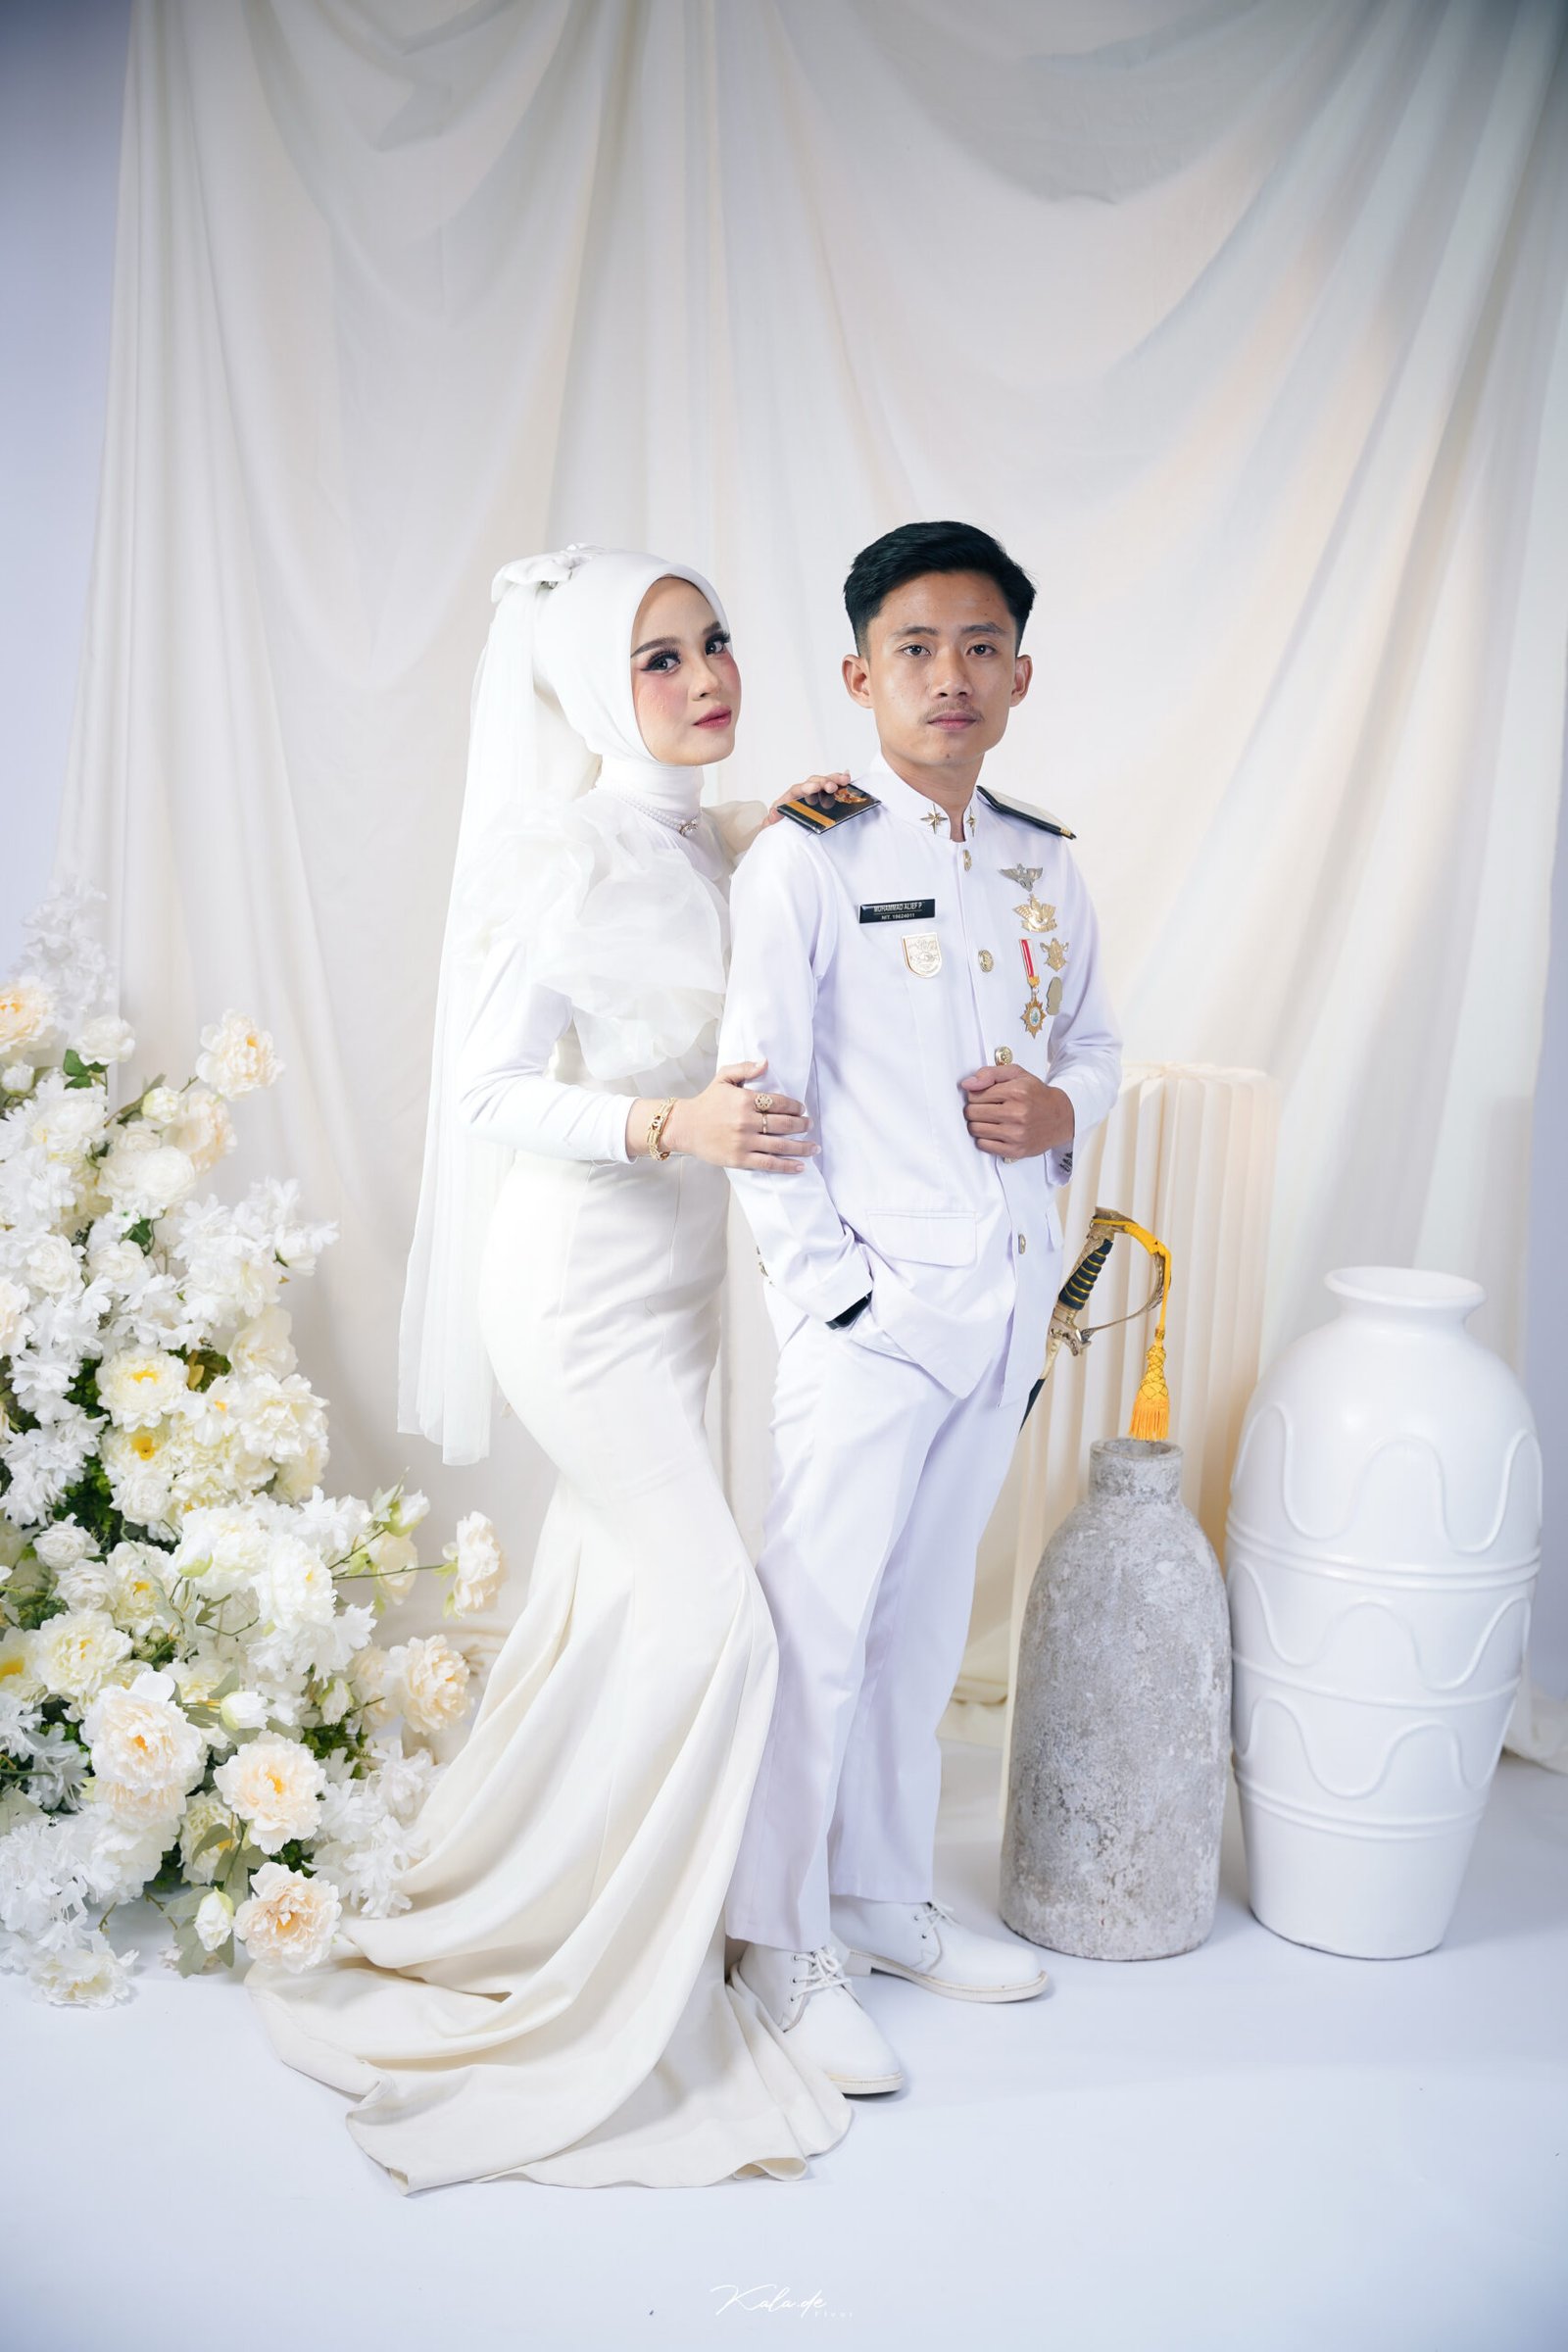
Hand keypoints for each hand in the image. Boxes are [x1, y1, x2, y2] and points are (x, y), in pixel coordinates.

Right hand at [664, 1060, 816, 1171]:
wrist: (684, 1127)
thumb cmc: (706, 1102)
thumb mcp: (723, 1079)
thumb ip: (745, 1069)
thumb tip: (766, 1063)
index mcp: (745, 1100)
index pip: (779, 1103)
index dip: (795, 1106)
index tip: (802, 1109)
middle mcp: (746, 1121)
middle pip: (784, 1124)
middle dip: (802, 1125)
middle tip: (809, 1125)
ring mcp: (744, 1141)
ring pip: (780, 1145)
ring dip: (801, 1147)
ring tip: (813, 1147)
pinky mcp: (740, 1158)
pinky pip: (769, 1163)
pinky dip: (787, 1165)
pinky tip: (800, 1166)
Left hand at [762, 771, 855, 825]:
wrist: (782, 833)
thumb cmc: (779, 827)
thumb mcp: (772, 826)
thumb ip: (770, 821)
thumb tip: (773, 813)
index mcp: (789, 799)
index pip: (797, 789)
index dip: (807, 788)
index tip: (816, 788)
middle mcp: (801, 794)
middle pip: (813, 783)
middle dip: (823, 783)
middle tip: (832, 787)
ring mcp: (813, 795)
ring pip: (824, 783)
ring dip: (834, 780)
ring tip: (845, 780)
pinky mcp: (822, 799)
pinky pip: (831, 788)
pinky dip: (839, 783)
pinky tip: (847, 780)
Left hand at [959, 1067, 1073, 1160]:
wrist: (1061, 1117)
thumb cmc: (1036, 1095)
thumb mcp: (1017, 1074)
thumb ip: (990, 1073)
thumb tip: (967, 1084)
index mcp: (1016, 1092)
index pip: (975, 1095)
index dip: (975, 1095)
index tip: (984, 1096)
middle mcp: (1017, 1114)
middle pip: (972, 1113)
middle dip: (974, 1109)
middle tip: (985, 1108)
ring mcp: (1016, 1134)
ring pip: (975, 1129)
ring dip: (977, 1124)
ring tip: (990, 1120)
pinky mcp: (1015, 1150)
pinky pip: (983, 1146)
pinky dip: (984, 1139)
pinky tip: (994, 1132)